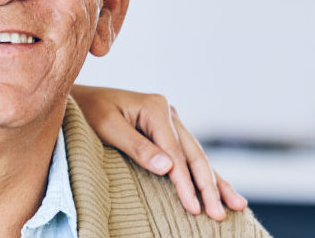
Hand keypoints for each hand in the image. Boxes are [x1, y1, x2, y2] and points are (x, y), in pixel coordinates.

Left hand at [71, 85, 247, 219]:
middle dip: (208, 187)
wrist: (77, 100)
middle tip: (219, 214)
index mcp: (156, 108)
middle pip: (193, 155)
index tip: (194, 207)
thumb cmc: (87, 113)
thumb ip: (137, 147)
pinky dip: (205, 175)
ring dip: (216, 183)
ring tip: (237, 205)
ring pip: (198, 157)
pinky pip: (190, 157)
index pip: (176, 152)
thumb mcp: (107, 127)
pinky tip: (221, 189)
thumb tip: (169, 168)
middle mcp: (168, 113)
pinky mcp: (167, 133)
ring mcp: (171, 122)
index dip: (185, 182)